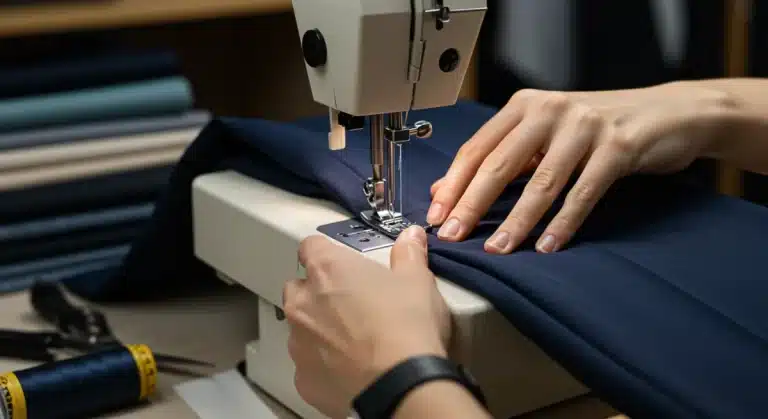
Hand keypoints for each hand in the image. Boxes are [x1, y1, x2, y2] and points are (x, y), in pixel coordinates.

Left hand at [283, 226, 449, 418]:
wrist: (401, 387)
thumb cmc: (406, 328)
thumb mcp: (417, 282)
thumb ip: (408, 255)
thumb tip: (411, 237)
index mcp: (327, 270)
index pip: (311, 247)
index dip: (327, 254)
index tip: (344, 264)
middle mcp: (303, 303)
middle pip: (300, 289)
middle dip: (320, 295)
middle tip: (354, 305)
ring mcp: (298, 344)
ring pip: (302, 329)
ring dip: (321, 331)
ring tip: (357, 342)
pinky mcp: (303, 379)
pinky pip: (309, 366)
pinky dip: (325, 366)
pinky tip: (352, 369)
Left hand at [427, 84, 732, 252]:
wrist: (667, 113)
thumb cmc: (596, 128)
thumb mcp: (542, 137)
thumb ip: (499, 160)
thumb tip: (444, 190)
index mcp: (524, 105)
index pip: (477, 148)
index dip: (453, 185)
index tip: (436, 216)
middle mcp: (550, 110)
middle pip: (500, 164)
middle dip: (472, 205)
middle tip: (454, 237)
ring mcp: (585, 126)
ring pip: (541, 182)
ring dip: (516, 221)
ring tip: (498, 249)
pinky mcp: (618, 147)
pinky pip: (583, 192)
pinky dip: (564, 222)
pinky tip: (548, 246)